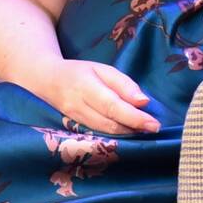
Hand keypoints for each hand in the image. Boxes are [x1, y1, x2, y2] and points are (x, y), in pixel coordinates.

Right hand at [39, 60, 159, 135]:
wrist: (47, 80)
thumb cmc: (79, 71)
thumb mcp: (102, 69)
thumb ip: (123, 84)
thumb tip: (143, 102)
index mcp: (85, 86)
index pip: (112, 106)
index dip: (134, 117)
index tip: (153, 123)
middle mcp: (78, 106)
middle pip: (110, 123)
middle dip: (134, 127)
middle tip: (154, 127)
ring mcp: (75, 120)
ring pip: (105, 131)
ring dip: (127, 133)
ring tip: (144, 129)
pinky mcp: (76, 128)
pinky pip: (100, 133)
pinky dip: (116, 134)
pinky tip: (128, 130)